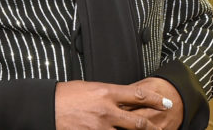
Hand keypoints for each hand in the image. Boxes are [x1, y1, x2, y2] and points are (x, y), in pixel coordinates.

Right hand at [55, 80, 173, 129]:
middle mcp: (106, 111)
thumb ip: (107, 95)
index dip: (156, 100)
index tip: (166, 102)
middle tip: (160, 128)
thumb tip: (121, 99)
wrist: (46, 107)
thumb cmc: (65, 95)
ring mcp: (99, 127)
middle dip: (152, 127)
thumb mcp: (89, 88)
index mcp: (106, 92)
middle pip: (138, 123)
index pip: (138, 95)